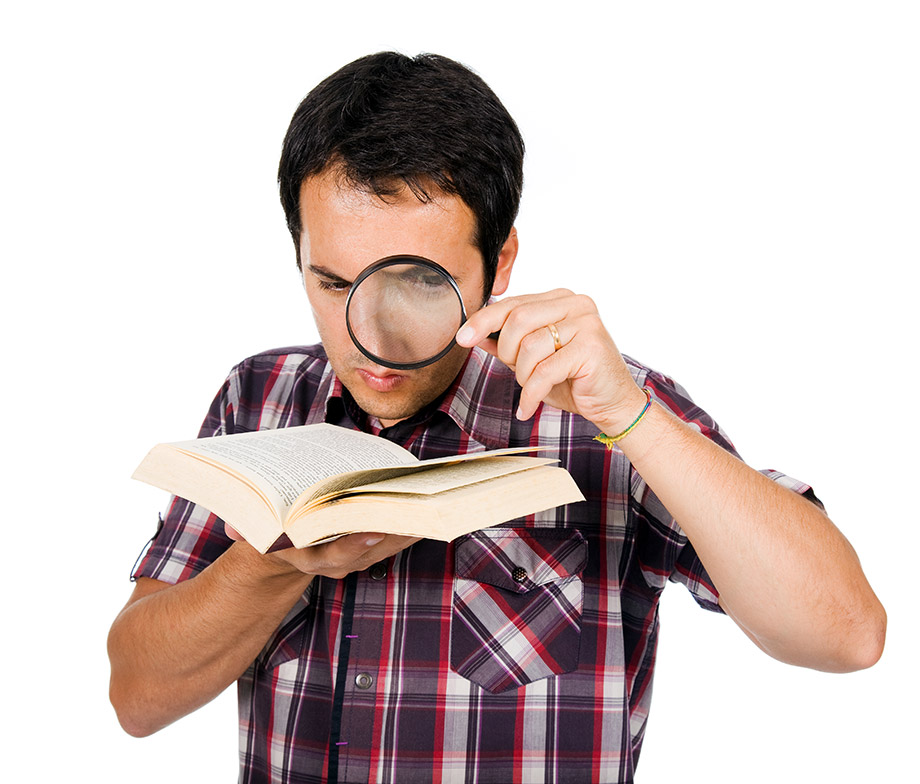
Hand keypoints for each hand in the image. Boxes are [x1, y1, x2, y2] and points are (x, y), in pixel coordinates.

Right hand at [226, 524, 418, 579]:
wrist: (278, 556)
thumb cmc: (268, 531)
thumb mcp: (252, 530)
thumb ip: (244, 527)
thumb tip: (233, 527)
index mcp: (306, 558)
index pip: (333, 556)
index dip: (354, 546)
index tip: (374, 533)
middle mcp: (332, 563)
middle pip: (368, 551)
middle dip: (392, 534)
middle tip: (415, 515)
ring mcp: (350, 559)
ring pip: (383, 547)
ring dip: (406, 530)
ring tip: (429, 509)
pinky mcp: (363, 551)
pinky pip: (387, 542)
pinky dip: (404, 528)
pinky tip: (422, 510)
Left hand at [456, 289, 646, 433]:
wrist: (614, 404)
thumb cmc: (574, 380)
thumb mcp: (533, 361)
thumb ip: (508, 344)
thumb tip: (476, 335)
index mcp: (560, 299)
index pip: (513, 303)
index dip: (483, 320)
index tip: (462, 337)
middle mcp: (576, 304)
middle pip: (517, 320)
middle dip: (506, 352)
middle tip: (516, 372)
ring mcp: (587, 323)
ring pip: (529, 346)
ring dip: (522, 375)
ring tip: (532, 388)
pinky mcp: (591, 347)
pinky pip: (544, 372)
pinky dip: (530, 395)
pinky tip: (528, 408)